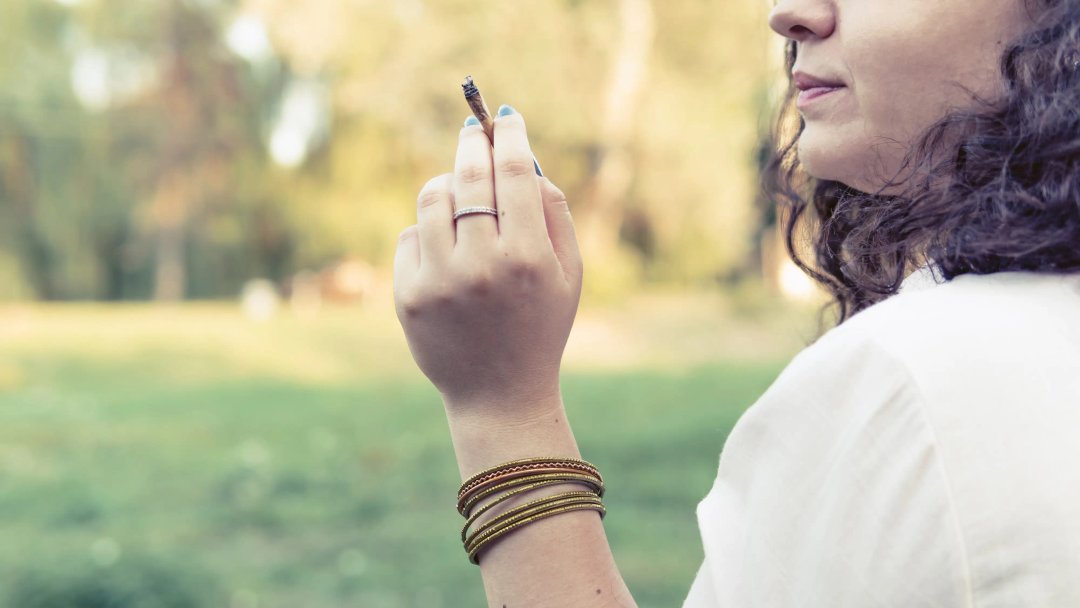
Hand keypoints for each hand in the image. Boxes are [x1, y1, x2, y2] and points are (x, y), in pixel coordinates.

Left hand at [393, 108, 582, 418]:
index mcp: (527, 258)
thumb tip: (524, 159)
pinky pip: (410, 234)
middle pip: (469, 176)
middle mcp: (481, 265)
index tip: (505, 118)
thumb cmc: (540, 326)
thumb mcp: (568, 274)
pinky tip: (446, 249)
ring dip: (447, 185)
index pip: (514, 174)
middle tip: (472, 130)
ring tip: (460, 195)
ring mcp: (440, 281)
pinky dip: (427, 230)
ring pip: (432, 198)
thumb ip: (554, 214)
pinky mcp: (408, 296)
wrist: (499, 393)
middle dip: (472, 144)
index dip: (509, 137)